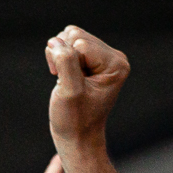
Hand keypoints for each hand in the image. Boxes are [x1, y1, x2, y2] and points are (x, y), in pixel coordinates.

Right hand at [47, 25, 129, 150]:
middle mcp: (113, 57)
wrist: (77, 136)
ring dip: (59, 57)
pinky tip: (66, 77)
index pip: (81, 44)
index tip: (73, 86)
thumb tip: (56, 41)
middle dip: (63, 57)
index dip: (68, 63)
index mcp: (116, 64)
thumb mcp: (70, 92)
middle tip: (68, 84)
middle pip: (75, 35)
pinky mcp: (90, 58)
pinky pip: (66, 40)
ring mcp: (102, 56)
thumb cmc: (74, 120)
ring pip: (68, 36)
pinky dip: (58, 57)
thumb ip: (66, 63)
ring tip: (67, 81)